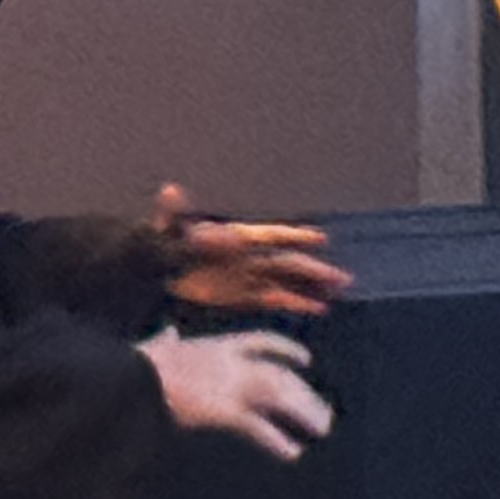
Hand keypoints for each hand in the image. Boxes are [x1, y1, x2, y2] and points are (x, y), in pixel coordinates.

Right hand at [141, 327, 333, 462]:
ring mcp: (229, 385)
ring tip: (321, 430)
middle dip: (305, 394)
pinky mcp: (223, 411)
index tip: (305, 359)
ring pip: (279, 397)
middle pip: (280, 375)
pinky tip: (292, 452)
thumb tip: (167, 333)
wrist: (128, 378)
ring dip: (303, 413)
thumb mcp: (157, 347)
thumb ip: (166, 341)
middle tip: (324, 414)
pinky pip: (259, 428)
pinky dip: (277, 441)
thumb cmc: (136, 365)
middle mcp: (231, 363)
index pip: (262, 343)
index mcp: (217, 346)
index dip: (287, 350)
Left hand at [149, 184, 347, 320]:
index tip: (319, 239)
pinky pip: (275, 298)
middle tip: (341, 275)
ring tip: (338, 290)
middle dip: (313, 268)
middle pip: (287, 261)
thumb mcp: (165, 229)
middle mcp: (249, 255)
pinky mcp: (244, 296)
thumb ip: (172, 214)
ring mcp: (249, 276)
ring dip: (312, 285)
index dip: (293, 237)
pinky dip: (296, 302)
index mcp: (234, 237)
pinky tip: (317, 307)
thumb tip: (170, 191)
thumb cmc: (162, 243)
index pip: (269, 236)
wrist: (157, 269)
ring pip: (287, 279)